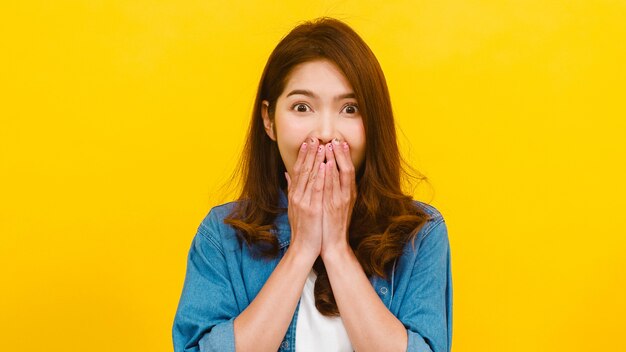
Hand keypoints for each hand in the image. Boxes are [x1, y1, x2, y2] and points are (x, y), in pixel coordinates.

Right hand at [284, 137, 325, 259]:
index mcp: (294, 194)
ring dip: (316, 159)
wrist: (304, 248)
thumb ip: (291, 188)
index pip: (298, 170)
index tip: (308, 141)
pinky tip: (325, 165)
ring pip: (311, 176)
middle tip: (315, 137)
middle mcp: (297, 196)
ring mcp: (304, 202)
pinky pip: (317, 189)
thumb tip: (287, 173)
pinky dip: (321, 176)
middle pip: (303, 170)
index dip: (303, 155)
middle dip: (309, 152)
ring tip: (321, 145)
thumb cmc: (302, 228)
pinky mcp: (312, 209)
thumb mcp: (294, 207)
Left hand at [320, 139, 356, 259]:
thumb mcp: (332, 205)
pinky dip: (330, 174)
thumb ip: (329, 190)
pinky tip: (327, 163)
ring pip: (340, 175)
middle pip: (346, 169)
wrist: (333, 244)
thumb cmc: (330, 225)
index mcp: (347, 193)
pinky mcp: (333, 207)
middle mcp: (347, 195)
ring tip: (330, 144)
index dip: (343, 155)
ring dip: (335, 159)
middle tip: (336, 138)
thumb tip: (324, 178)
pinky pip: (332, 187)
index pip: (347, 169)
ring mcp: (341, 200)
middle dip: (341, 153)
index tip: (339, 142)